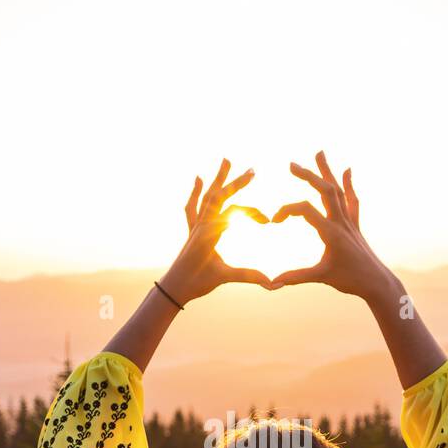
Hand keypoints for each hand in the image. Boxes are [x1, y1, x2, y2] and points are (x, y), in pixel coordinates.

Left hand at [162, 159, 271, 304]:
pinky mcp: (192, 230)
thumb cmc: (197, 282)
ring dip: (218, 178)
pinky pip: (192, 207)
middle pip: (220, 196)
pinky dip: (195, 192)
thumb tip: (274, 285)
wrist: (173, 287)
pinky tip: (198, 179)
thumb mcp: (224, 277)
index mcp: (209, 232)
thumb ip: (248, 276)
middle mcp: (201, 224)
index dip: (253, 213)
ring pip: (207, 196)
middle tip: (253, 170)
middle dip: (236, 182)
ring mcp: (195, 225)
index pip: (234, 211)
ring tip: (226, 160)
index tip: (268, 221)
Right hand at [270, 151, 391, 300]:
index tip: (274, 220)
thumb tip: (273, 282)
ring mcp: (350, 222)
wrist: (377, 282)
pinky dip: (349, 184)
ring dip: (327, 171)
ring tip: (319, 152)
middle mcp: (342, 222)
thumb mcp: (321, 277)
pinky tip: (347, 170)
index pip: (305, 210)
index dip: (287, 210)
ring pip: (338, 190)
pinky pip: (352, 200)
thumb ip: (297, 277)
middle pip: (324, 190)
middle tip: (291, 165)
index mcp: (331, 232)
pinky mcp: (355, 225)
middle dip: (308, 175)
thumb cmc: (350, 280)